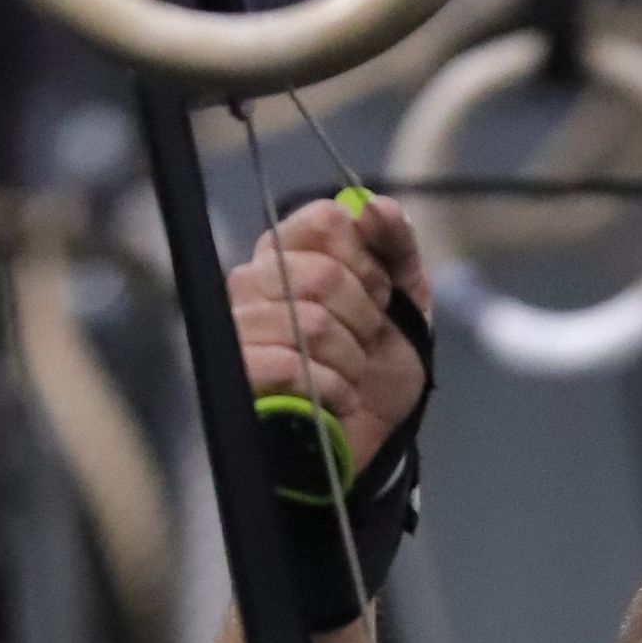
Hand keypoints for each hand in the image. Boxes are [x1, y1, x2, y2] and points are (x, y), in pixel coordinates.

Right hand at [227, 195, 429, 480]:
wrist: (372, 436)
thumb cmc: (380, 364)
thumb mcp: (405, 299)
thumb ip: (396, 245)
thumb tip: (375, 205)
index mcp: (289, 251)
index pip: (326, 221)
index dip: (367, 261)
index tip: (378, 293)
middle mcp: (253, 281)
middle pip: (323, 273)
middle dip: (366, 317)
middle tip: (366, 341)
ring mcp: (239, 328)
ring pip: (312, 323)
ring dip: (352, 360)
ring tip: (351, 374)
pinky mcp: (236, 377)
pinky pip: (293, 367)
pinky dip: (335, 389)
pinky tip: (336, 399)